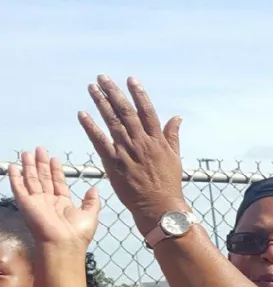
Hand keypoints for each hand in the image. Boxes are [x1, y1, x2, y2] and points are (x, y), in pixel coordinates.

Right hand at [7, 149, 99, 247]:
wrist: (63, 243)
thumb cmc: (78, 232)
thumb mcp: (91, 215)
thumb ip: (92, 201)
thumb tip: (94, 188)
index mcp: (63, 203)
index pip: (58, 183)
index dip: (56, 171)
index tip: (54, 159)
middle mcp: (49, 201)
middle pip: (44, 178)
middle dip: (41, 164)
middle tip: (40, 149)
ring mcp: (36, 202)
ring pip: (31, 180)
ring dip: (29, 166)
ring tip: (27, 152)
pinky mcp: (25, 203)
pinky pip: (18, 188)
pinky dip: (15, 177)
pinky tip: (13, 166)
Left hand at [79, 75, 186, 235]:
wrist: (159, 208)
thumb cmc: (168, 185)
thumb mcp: (175, 158)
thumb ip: (172, 136)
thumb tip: (177, 118)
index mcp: (157, 141)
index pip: (146, 112)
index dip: (138, 94)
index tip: (130, 79)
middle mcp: (141, 143)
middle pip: (126, 112)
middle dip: (113, 93)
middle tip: (102, 78)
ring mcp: (127, 153)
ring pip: (112, 122)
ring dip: (100, 103)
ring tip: (91, 88)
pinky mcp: (114, 164)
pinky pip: (100, 142)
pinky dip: (90, 127)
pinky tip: (82, 114)